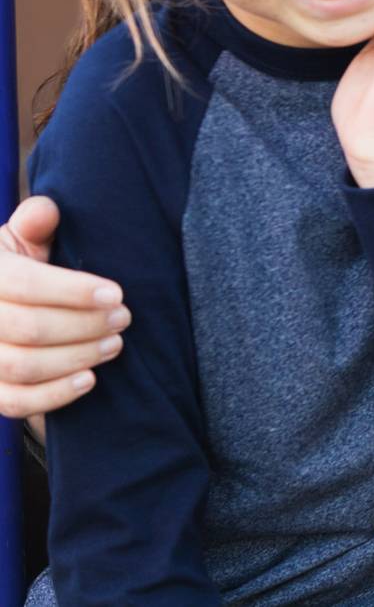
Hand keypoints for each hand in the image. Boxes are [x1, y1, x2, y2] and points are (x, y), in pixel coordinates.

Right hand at [0, 196, 129, 422]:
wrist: (3, 308)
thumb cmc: (21, 271)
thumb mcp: (24, 243)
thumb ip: (36, 224)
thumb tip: (46, 210)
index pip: (23, 283)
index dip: (72, 289)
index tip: (116, 293)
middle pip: (28, 327)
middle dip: (84, 324)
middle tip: (124, 318)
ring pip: (21, 366)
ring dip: (77, 357)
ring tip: (115, 344)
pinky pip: (13, 402)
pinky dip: (54, 395)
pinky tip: (89, 379)